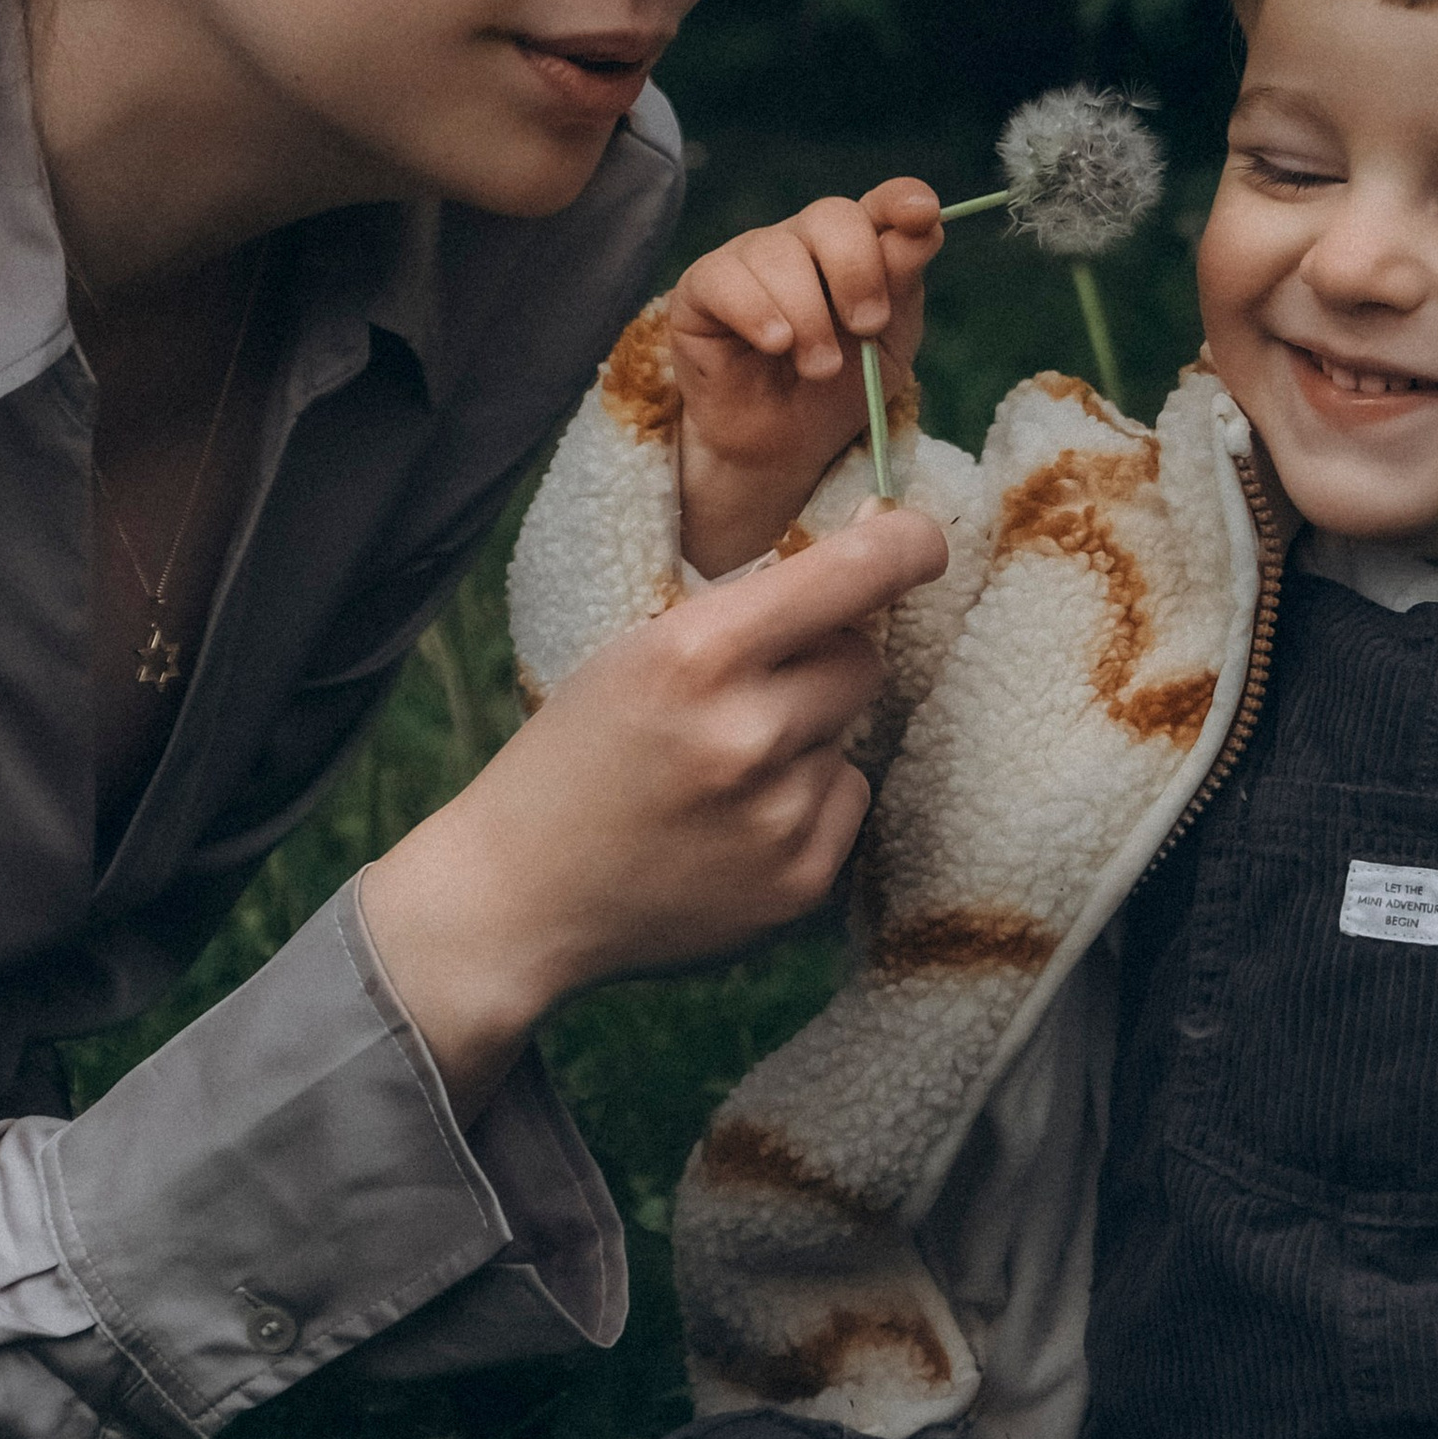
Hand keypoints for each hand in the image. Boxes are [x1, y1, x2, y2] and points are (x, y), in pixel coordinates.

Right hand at [358, 500, 948, 1115]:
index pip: (849, 574)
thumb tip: (871, 554)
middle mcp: (748, 732)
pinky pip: (847, 800)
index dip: (902, 547)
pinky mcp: (799, 881)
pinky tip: (732, 824)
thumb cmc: (575, 756)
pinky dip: (807, 804)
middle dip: (822, 663)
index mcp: (696, 654)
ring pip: (849, 735)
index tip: (921, 541)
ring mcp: (778, 815)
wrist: (517, 898)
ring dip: (805, 741)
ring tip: (720, 776)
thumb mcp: (637, 651)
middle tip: (750, 694)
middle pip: (860, 660)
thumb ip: (746, 611)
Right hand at [671, 177, 945, 574]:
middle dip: (856, 271)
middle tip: (865, 326)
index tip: (921, 213)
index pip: (882, 204)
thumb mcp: (888, 343)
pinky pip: (725, 277)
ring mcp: (750, 258)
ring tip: (819, 366)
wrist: (784, 446)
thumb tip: (923, 226)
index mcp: (857, 247)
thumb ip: (902, 283)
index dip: (901, 201)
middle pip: (831, 216)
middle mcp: (802, 240)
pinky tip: (774, 344)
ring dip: (809, 315)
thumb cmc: (840, 390)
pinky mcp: (701, 287)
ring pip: (778, 252)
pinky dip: (757, 312)